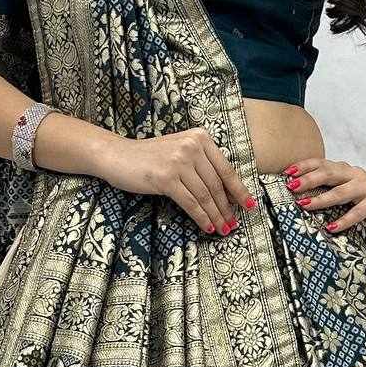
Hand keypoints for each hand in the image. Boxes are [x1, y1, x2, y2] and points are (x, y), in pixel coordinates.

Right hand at [104, 123, 254, 235]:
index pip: (225, 169)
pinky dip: (201, 217)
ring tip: (223, 229)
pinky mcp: (166, 178)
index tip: (249, 205)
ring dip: (216, 216)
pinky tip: (207, 226)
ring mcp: (179, 161)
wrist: (117, 155)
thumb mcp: (179, 151)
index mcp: (200, 137)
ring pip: (205, 195)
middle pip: (217, 184)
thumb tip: (226, 193)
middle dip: (227, 208)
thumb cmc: (149, 157)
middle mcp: (192, 146)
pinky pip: (190, 202)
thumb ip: (201, 164)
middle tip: (233, 224)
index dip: (238, 190)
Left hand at [284, 157, 365, 236]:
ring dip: (322, 199)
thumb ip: (327, 189)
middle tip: (292, 187)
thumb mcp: (345, 188)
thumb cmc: (364, 196)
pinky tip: (332, 228)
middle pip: (329, 173)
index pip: (321, 163)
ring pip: (341, 191)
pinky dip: (345, 220)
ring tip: (305, 205)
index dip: (303, 166)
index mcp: (343, 169)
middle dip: (309, 179)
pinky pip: (359, 211)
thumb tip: (297, 198)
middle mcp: (353, 174)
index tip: (286, 173)